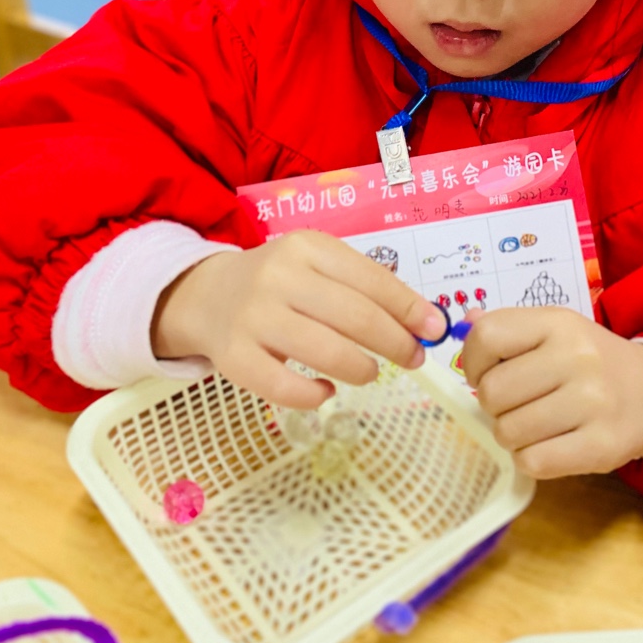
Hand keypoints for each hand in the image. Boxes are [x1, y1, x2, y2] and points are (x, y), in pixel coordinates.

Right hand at [151, 231, 445, 408]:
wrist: (208, 295)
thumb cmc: (281, 283)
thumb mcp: (318, 266)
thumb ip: (365, 287)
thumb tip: (426, 322)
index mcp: (307, 247)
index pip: (371, 279)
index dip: (409, 308)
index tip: (435, 329)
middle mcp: (279, 276)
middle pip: (355, 316)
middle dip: (395, 342)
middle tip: (413, 358)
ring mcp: (253, 317)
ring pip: (325, 351)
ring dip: (361, 369)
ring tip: (370, 372)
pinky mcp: (233, 357)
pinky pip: (284, 387)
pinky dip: (314, 395)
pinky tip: (325, 391)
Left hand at [461, 307, 642, 478]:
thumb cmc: (590, 361)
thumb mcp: (555, 330)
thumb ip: (508, 328)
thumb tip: (464, 324)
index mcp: (558, 323)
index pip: (487, 337)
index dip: (473, 362)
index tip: (485, 374)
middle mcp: (576, 358)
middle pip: (493, 393)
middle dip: (493, 405)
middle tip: (515, 404)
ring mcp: (593, 403)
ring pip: (509, 432)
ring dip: (512, 434)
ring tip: (534, 424)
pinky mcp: (602, 446)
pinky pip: (534, 461)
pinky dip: (531, 458)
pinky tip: (548, 445)